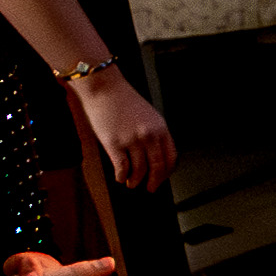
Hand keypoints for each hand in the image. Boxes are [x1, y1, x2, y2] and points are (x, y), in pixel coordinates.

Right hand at [64, 67, 175, 188]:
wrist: (104, 87)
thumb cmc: (123, 99)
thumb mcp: (148, 115)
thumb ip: (154, 133)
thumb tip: (154, 155)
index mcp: (160, 128)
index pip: (171, 157)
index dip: (167, 172)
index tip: (162, 178)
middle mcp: (149, 135)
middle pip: (157, 167)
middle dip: (154, 181)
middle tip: (150, 188)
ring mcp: (132, 140)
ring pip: (139, 171)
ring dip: (136, 181)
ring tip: (131, 183)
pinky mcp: (114, 143)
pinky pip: (122, 167)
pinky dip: (122, 176)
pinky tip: (120, 177)